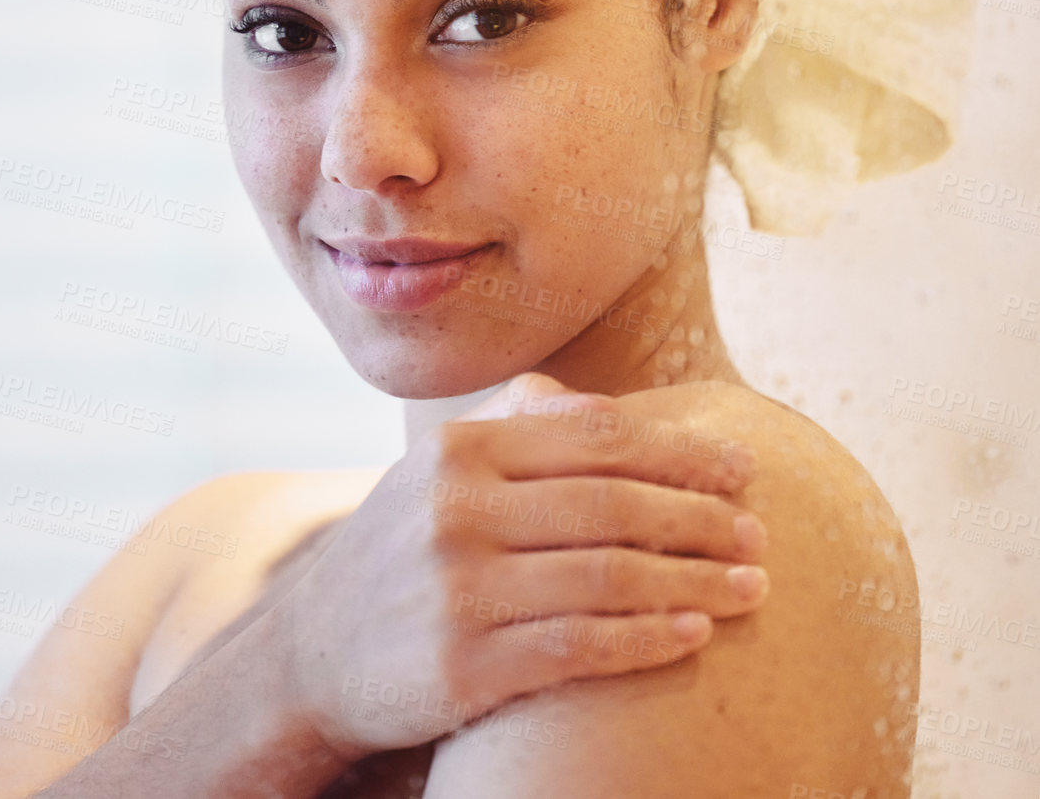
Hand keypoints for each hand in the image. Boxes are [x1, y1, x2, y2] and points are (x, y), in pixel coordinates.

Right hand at [282, 372, 768, 759]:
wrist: (309, 653)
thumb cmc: (401, 549)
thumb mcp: (440, 471)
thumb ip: (515, 428)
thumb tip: (600, 405)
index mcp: (462, 449)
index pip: (594, 437)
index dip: (679, 450)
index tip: (742, 467)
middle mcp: (458, 508)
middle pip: (611, 503)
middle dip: (699, 516)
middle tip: (759, 533)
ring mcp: (458, 587)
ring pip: (605, 575)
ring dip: (692, 581)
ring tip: (750, 587)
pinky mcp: (463, 663)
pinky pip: (578, 645)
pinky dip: (645, 639)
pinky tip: (692, 634)